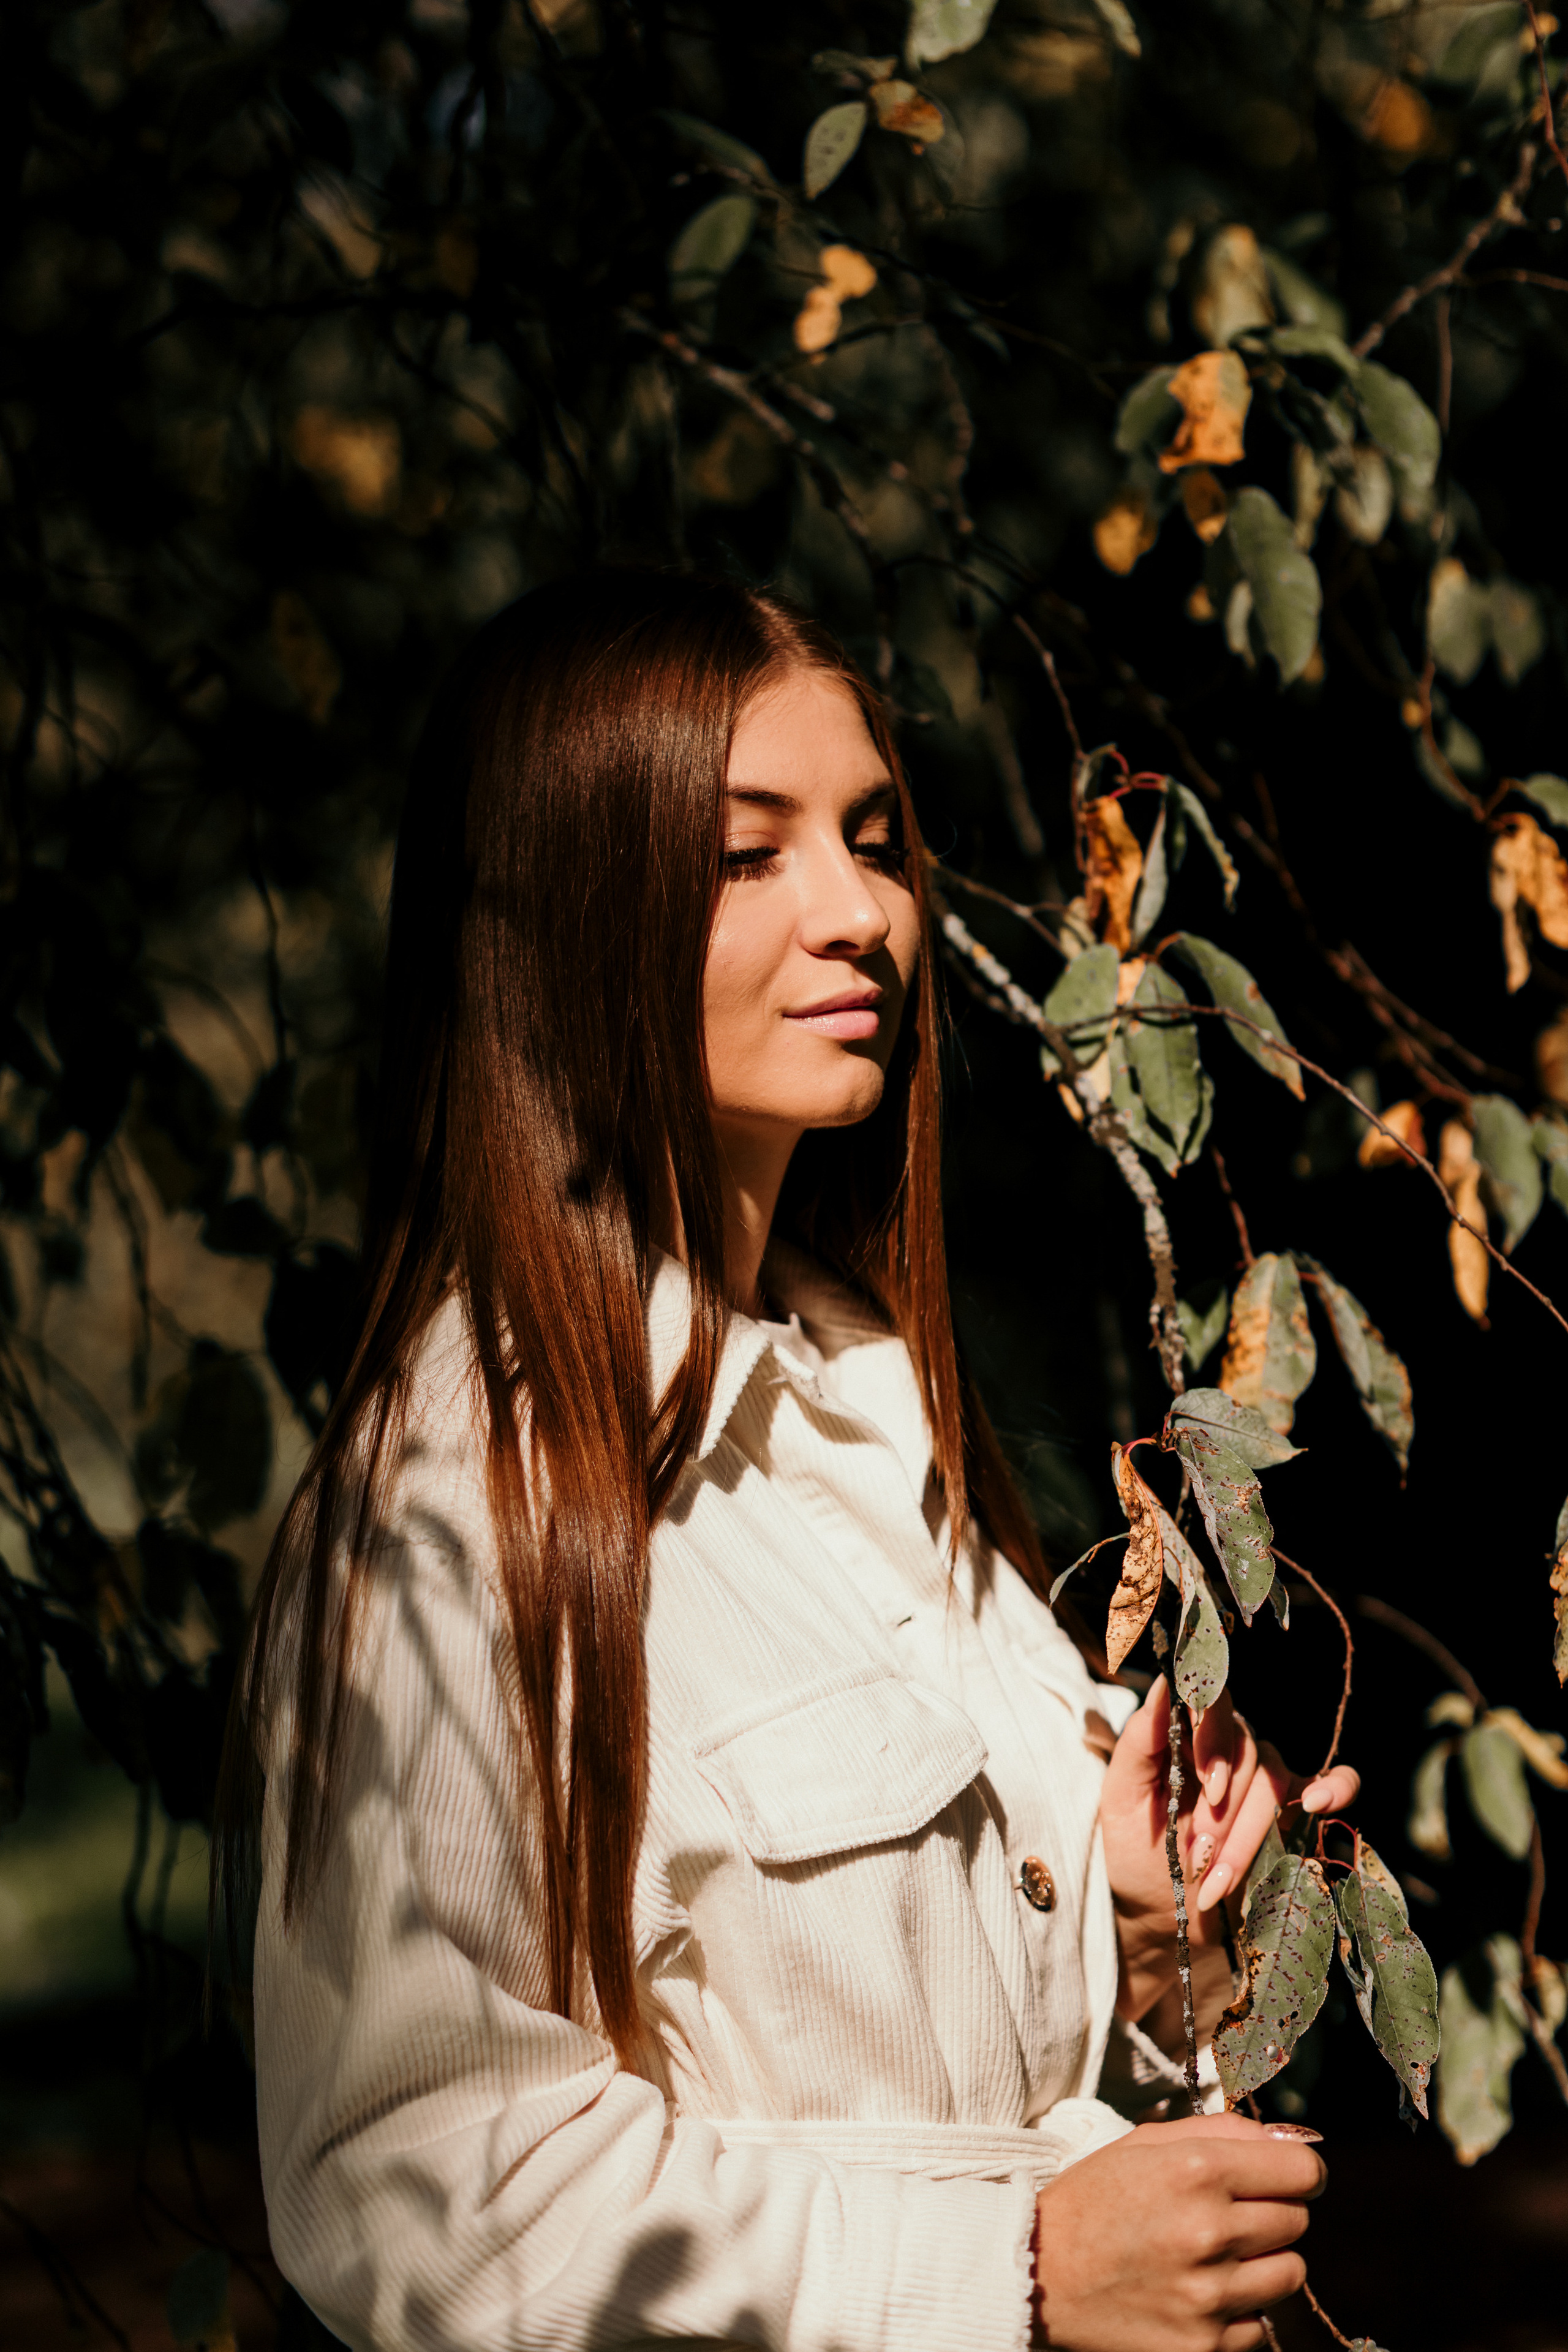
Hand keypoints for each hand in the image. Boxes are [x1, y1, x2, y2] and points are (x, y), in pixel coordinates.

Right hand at [1031, 2112, 1324, 2351]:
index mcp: (1197, 2171)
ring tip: (1217, 2254)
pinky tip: (1199, 2292)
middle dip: (1274, 2212)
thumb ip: (1226, 2132)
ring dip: (1263, 2262)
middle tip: (1232, 2213)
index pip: (1304, 2174)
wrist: (1039, 2272)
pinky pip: (1260, 2325)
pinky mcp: (1204, 2346)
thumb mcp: (1148, 2143)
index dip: (1303, 2173)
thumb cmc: (1095, 2198)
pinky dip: (1240, 2310)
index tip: (1290, 2178)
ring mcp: (1209, 2296)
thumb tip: (1295, 2143)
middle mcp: (1209, 2232)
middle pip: (1297, 2221)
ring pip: (1290, 2273)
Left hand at [1099, 1679, 1360, 2021]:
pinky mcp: (1294, 1812)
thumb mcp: (1122, 1798)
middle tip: (1194, 1854)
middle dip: (1220, 1813)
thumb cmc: (1137, 1853)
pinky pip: (1336, 1781)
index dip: (1216, 1739)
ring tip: (1214, 1879)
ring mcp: (1264, 1779)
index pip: (1213, 1705)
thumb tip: (1165, 1681)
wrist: (1164, 1917)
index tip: (1208, 1786)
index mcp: (1187, 1735)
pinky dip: (1336, 1786)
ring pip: (1274, 1781)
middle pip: (1246, 1751)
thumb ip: (1141, 1740)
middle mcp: (1229, 1748)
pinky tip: (1319, 1804)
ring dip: (1245, 1837)